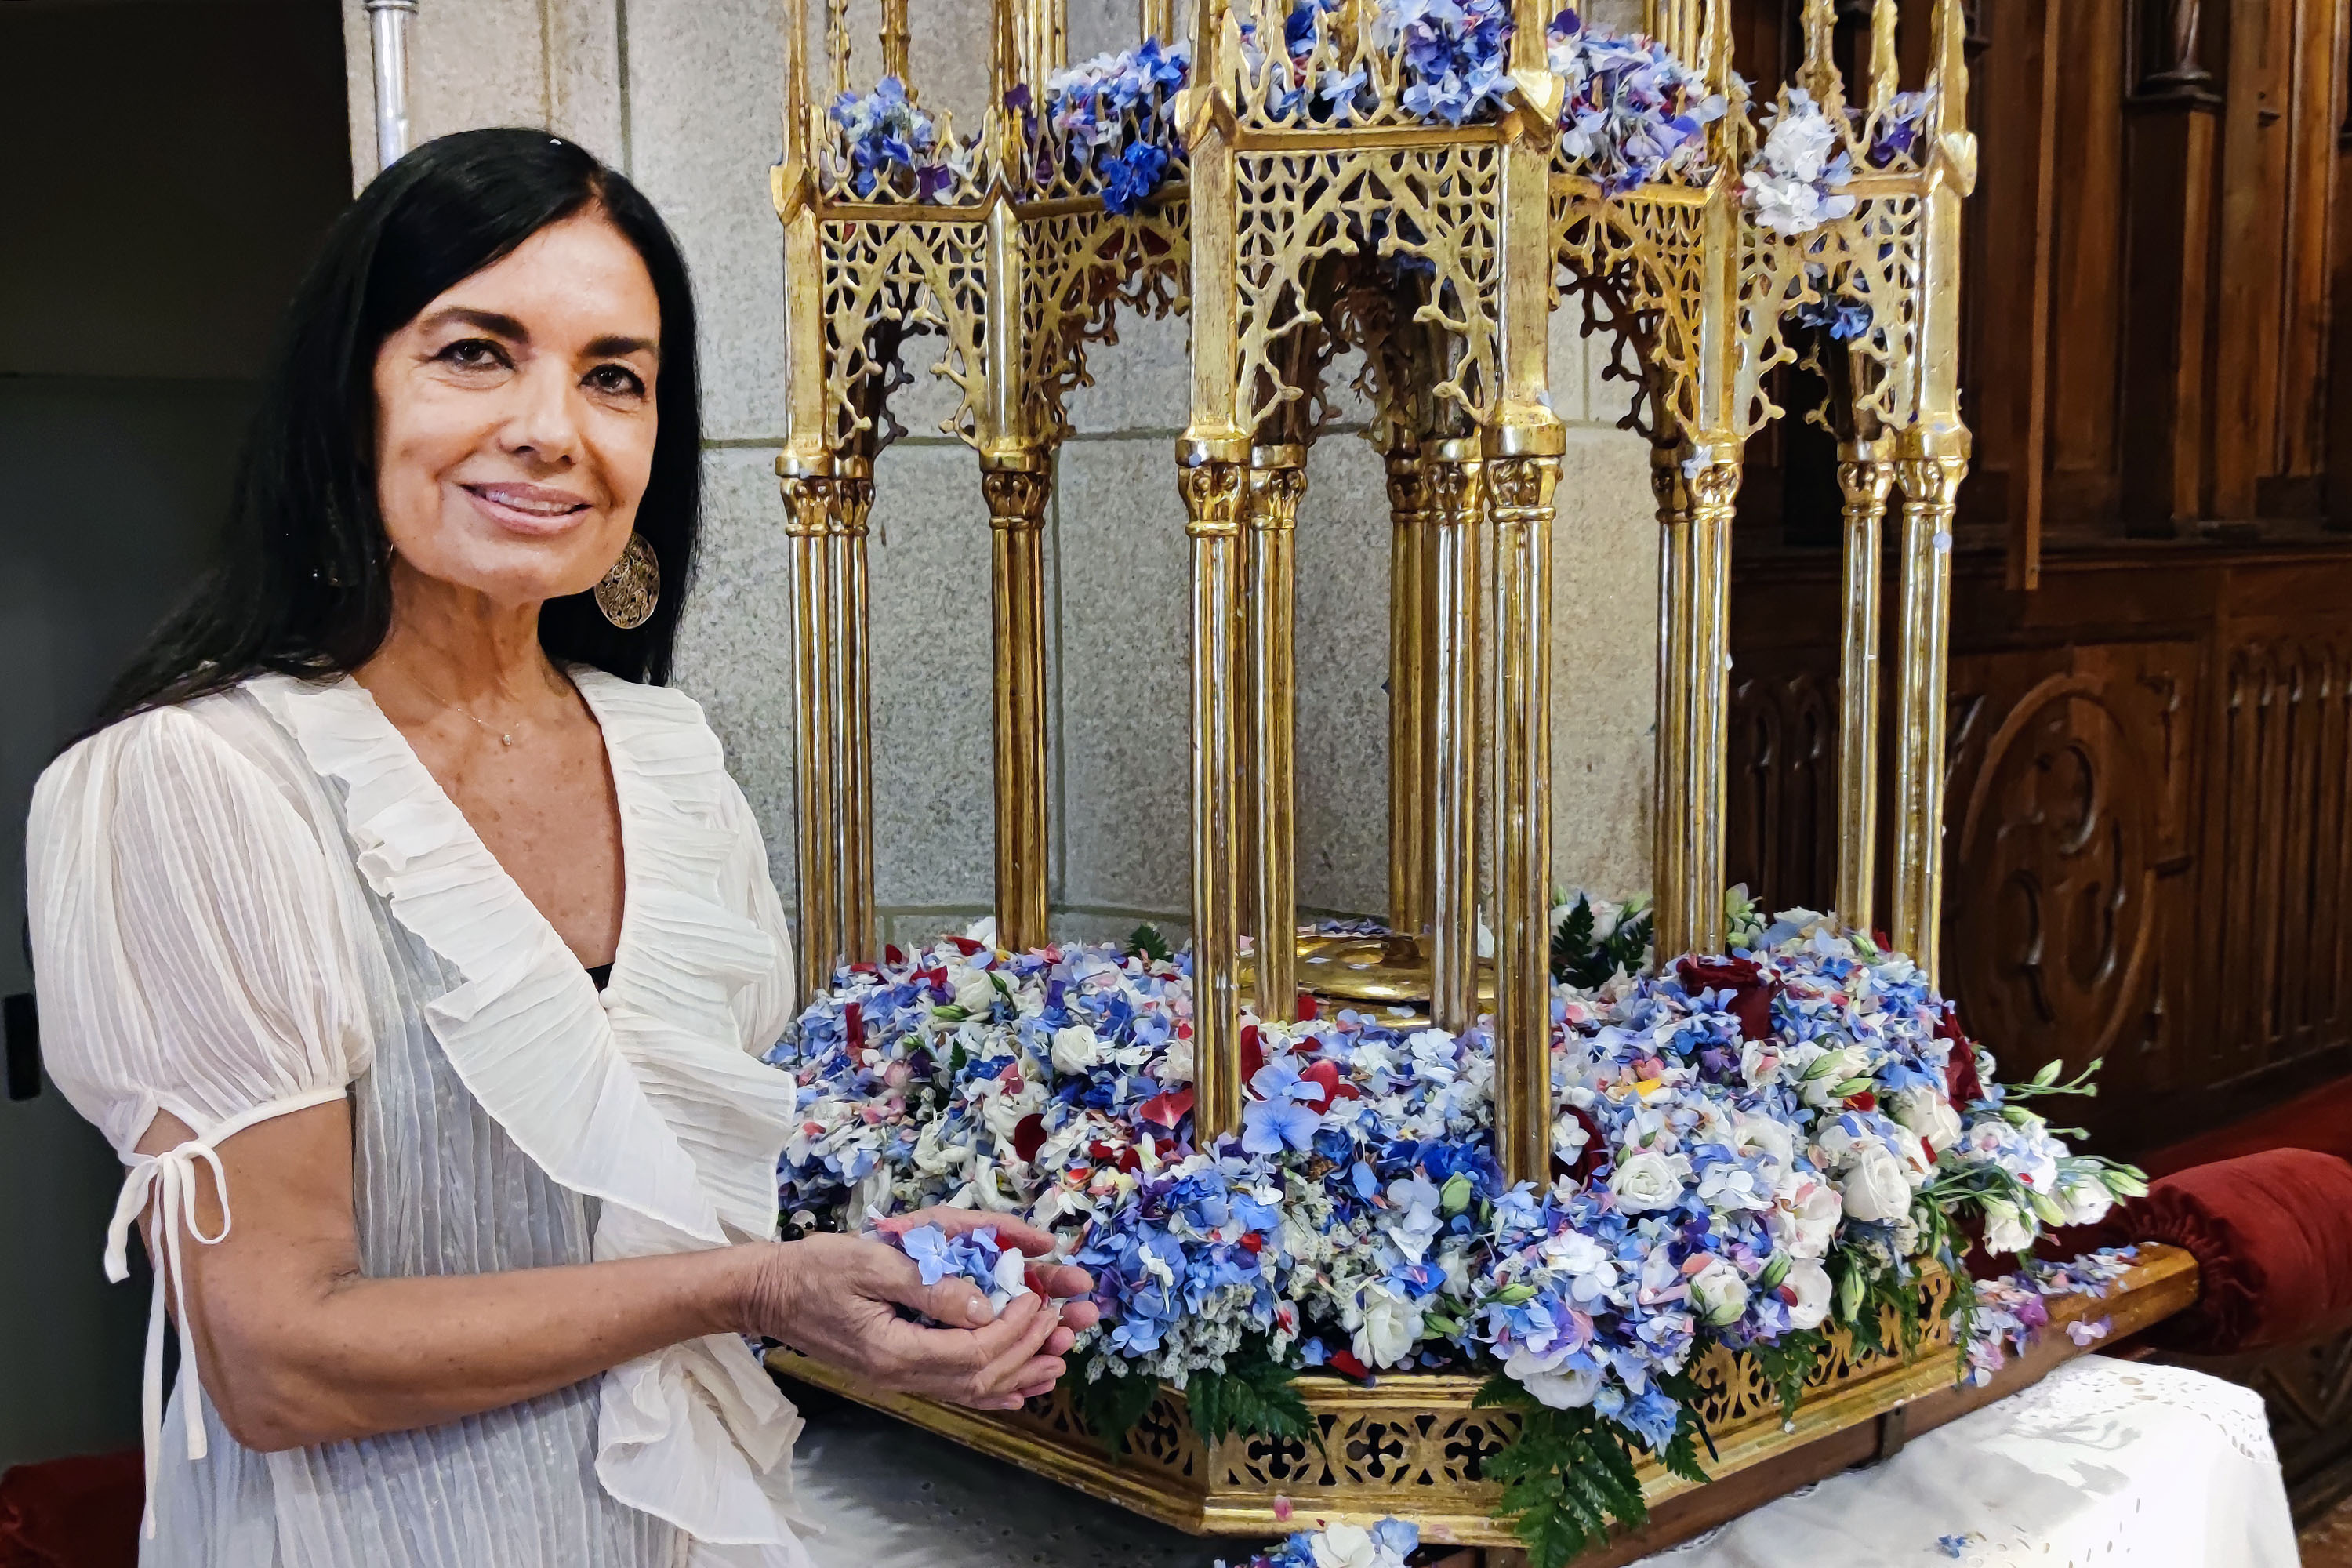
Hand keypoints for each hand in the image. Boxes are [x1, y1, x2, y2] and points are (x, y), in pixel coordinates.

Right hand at [745, 1217, 1092, 1410]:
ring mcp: (898, 1378)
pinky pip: (953, 1389)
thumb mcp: (870, 1262)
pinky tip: (1017, 1390)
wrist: (770, 1293)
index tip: (1039, 1297)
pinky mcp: (896, 1370)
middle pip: (981, 1375)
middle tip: (1063, 1322)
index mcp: (895, 1349)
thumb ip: (927, 1285)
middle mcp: (900, 1375)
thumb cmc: (816, 1268)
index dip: (1015, 1327)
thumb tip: (983, 1306)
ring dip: (1020, 1373)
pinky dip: (990, 1389)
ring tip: (1058, 1362)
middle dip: (1029, 1349)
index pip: (974, 1350)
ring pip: (972, 1388)